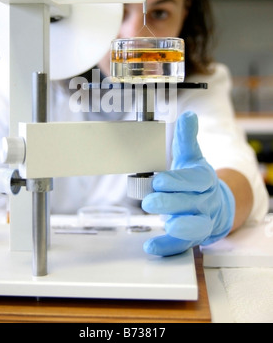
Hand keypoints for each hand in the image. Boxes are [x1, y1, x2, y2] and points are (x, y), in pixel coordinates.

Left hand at [142, 111, 234, 255]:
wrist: (215, 203)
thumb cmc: (197, 179)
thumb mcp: (192, 157)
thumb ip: (186, 138)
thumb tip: (188, 116)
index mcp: (205, 180)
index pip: (196, 181)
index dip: (178, 182)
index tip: (159, 181)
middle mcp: (205, 201)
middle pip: (191, 204)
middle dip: (170, 202)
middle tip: (149, 201)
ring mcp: (201, 221)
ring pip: (193, 227)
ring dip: (178, 225)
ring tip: (162, 222)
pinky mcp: (192, 238)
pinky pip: (182, 245)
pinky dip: (168, 247)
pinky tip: (151, 247)